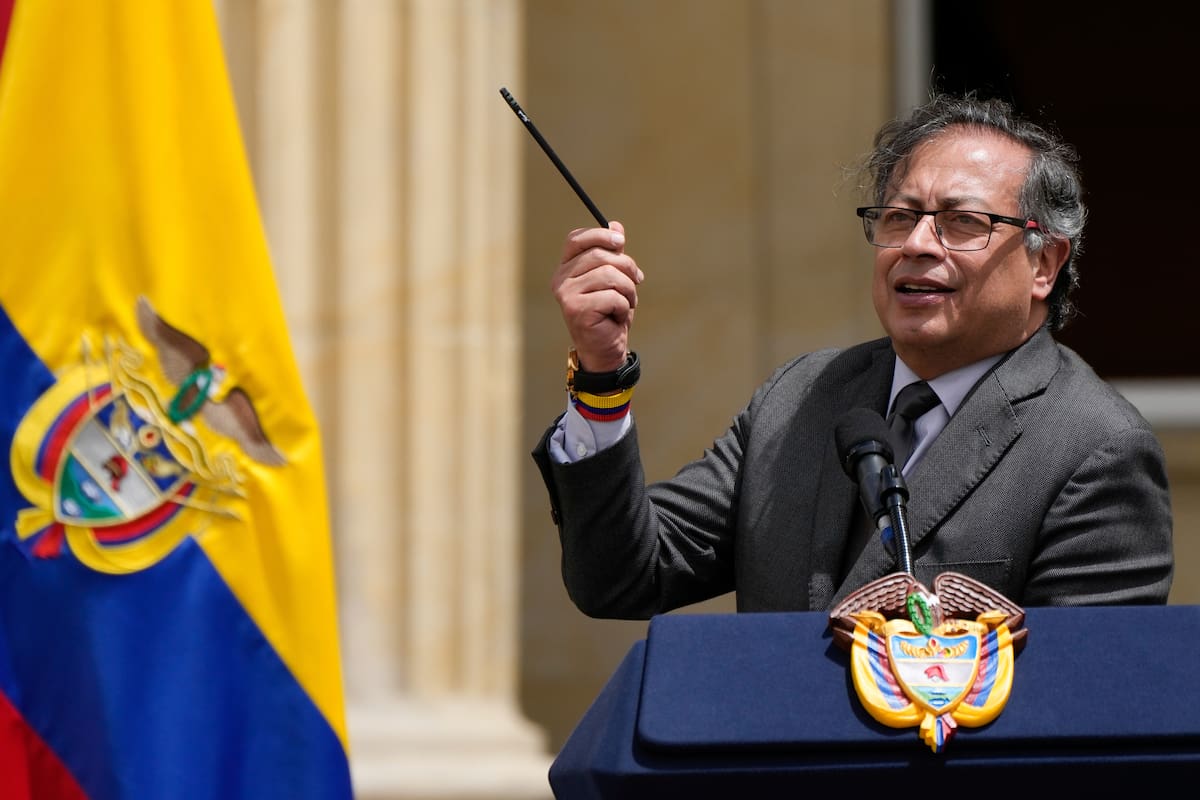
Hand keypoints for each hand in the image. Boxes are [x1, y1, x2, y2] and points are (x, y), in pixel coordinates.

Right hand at [551, 220, 643, 371]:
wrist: (606, 348)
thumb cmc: (609, 313)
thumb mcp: (615, 279)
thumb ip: (612, 254)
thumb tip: (616, 225)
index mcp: (566, 268)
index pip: (576, 239)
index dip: (600, 235)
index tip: (621, 242)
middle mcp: (560, 279)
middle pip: (599, 255)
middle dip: (627, 267)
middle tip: (637, 281)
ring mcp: (566, 295)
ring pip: (609, 275)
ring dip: (628, 289)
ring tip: (627, 302)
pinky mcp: (576, 310)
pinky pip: (612, 296)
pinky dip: (624, 306)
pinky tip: (617, 317)